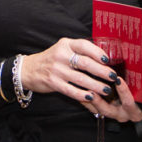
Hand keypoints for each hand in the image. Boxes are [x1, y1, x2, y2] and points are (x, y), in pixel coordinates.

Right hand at [20, 38, 141, 121]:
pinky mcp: (53, 83)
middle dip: (102, 71)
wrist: (29, 69)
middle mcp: (61, 55)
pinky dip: (82, 94)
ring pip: (80, 79)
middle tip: (113, 77)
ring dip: (96, 85)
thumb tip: (103, 59)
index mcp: (65, 44)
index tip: (108, 60)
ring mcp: (56, 69)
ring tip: (107, 89)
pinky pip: (71, 90)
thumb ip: (79, 51)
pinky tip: (91, 97)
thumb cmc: (51, 59)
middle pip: (85, 63)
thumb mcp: (63, 49)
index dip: (98, 53)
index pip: (84, 46)